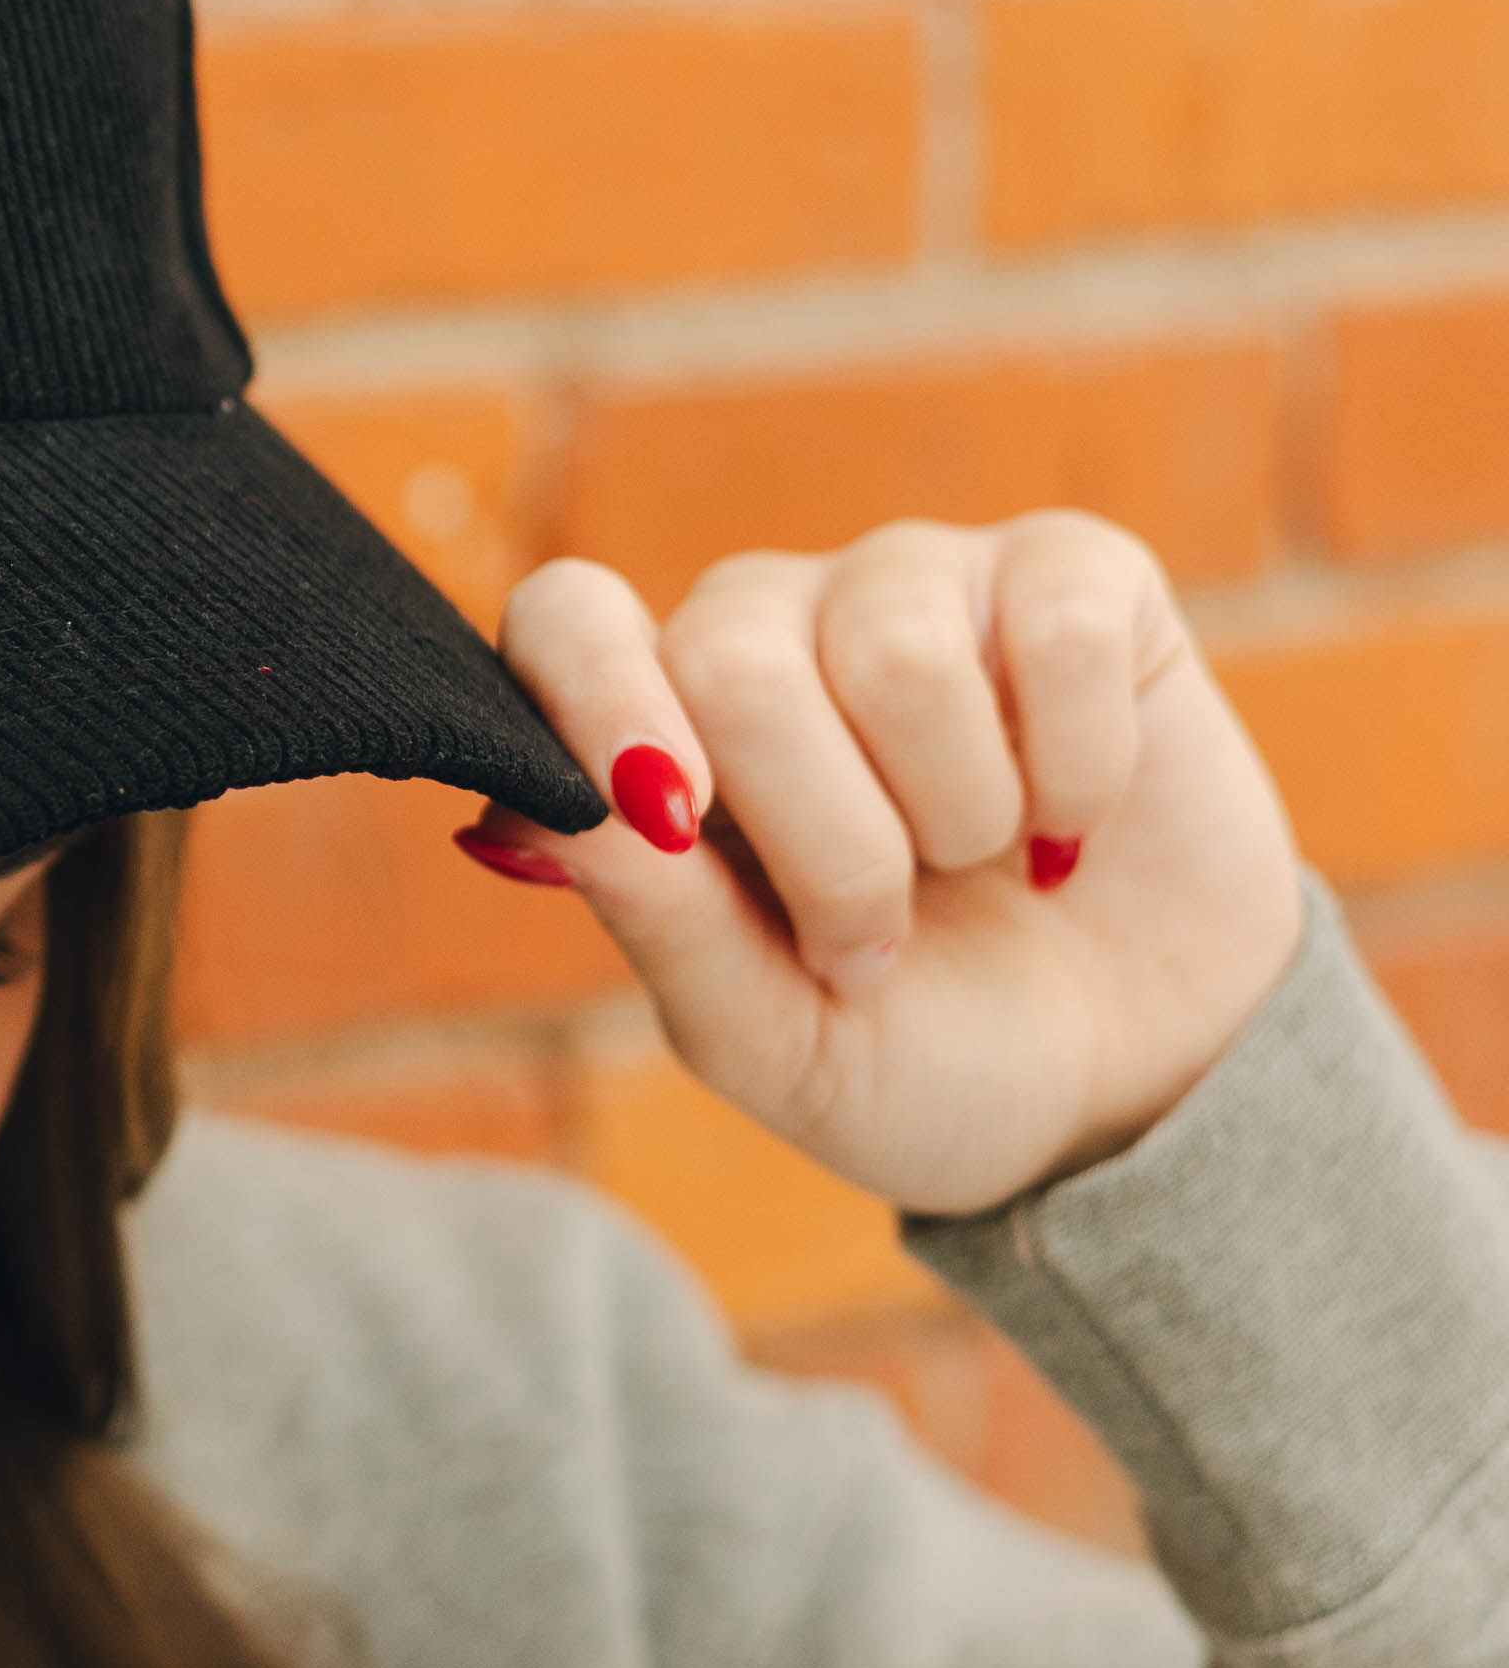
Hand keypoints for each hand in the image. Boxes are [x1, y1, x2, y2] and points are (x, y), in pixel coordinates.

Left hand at [460, 514, 1304, 1215]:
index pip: (568, 619)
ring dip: (958, 817)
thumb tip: (536, 817)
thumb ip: (660, 923)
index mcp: (662, 729)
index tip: (676, 824)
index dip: (598, 700)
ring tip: (978, 869)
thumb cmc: (920, 1051)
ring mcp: (922, 586)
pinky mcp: (1075, 579)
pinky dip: (1079, 772)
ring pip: (897, 649)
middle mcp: (774, 628)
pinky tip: (1072, 822)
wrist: (1132, 1088)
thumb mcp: (774, 1040)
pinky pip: (1058, 629)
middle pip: (734, 658)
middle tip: (874, 942)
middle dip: (827, 849)